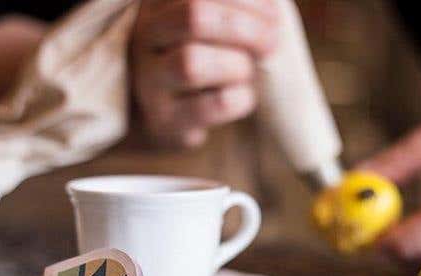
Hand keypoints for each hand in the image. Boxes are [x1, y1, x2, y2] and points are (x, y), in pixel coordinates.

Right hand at [131, 0, 277, 146]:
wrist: (170, 113)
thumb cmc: (205, 56)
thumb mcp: (211, 24)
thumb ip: (235, 8)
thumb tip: (274, 6)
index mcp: (159, 4)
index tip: (273, 14)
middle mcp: (146, 37)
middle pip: (194, 16)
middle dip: (245, 27)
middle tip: (271, 41)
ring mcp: (149, 80)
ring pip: (192, 63)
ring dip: (237, 65)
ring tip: (248, 72)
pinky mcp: (166, 120)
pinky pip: (213, 104)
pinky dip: (240, 98)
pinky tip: (243, 96)